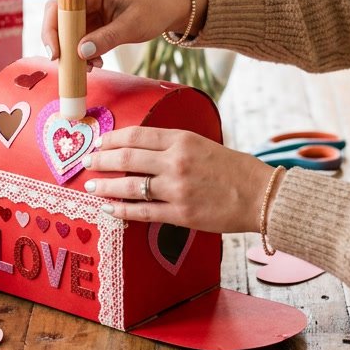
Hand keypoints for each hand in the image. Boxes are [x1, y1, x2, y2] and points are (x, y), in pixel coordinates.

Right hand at [41, 0, 205, 62]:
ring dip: (75, 51)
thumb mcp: (131, 26)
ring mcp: (88, 7)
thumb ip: (106, 39)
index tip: (57, 54)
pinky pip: (80, 36)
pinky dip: (84, 51)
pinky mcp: (93, 18)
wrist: (171, 5)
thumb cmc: (154, 8)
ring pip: (68, 31)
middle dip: (63, 45)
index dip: (51, 30)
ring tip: (91, 67)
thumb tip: (80, 53)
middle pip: (58, 20)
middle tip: (70, 67)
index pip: (58, 6)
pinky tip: (97, 63)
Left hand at [81, 125, 276, 233]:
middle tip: (87, 162)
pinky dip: (122, 210)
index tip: (98, 142)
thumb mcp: (203, 144)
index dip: (112, 138)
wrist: (262, 196)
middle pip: (126, 157)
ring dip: (106, 186)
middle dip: (101, 160)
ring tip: (91, 187)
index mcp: (182, 139)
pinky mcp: (180, 214)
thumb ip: (173, 145)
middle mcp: (176, 161)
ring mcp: (177, 189)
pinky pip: (142, 212)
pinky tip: (109, 209)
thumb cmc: (234, 169)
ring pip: (130, 185)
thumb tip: (140, 149)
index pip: (137, 135)